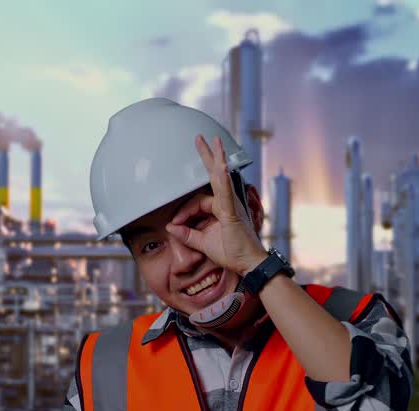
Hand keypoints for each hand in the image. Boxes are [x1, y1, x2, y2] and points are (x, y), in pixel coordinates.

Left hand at [165, 134, 267, 275]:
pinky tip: (220, 165)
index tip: (175, 225)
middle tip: (200, 138)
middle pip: (214, 176)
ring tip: (213, 141)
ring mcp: (231, 205)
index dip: (183, 213)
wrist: (249, 264)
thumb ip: (186, 234)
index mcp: (220, 209)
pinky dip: (222, 179)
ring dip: (216, 158)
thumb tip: (170, 228)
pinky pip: (226, 192)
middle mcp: (227, 203)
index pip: (196, 203)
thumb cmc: (231, 253)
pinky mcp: (232, 211)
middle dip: (207, 156)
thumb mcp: (202, 244)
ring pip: (220, 179)